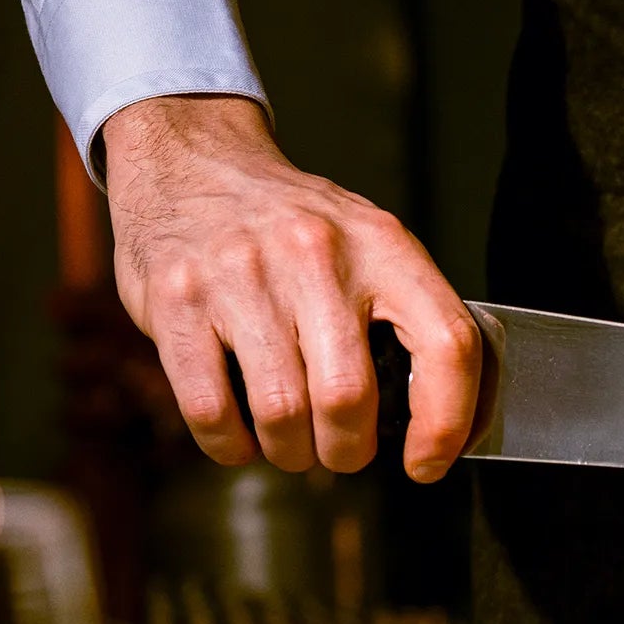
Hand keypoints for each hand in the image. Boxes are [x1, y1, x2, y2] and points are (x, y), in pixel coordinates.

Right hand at [102, 94, 481, 480]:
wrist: (190, 161)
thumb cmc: (291, 224)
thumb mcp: (365, 240)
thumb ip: (403, 314)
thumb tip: (436, 419)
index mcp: (381, 244)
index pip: (447, 344)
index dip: (446, 423)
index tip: (426, 462)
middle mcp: (314, 255)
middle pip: (349, 398)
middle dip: (347, 450)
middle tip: (340, 450)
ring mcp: (240, 276)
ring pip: (282, 414)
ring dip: (290, 452)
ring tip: (290, 442)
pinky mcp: (177, 301)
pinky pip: (211, 411)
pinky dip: (231, 445)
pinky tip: (241, 434)